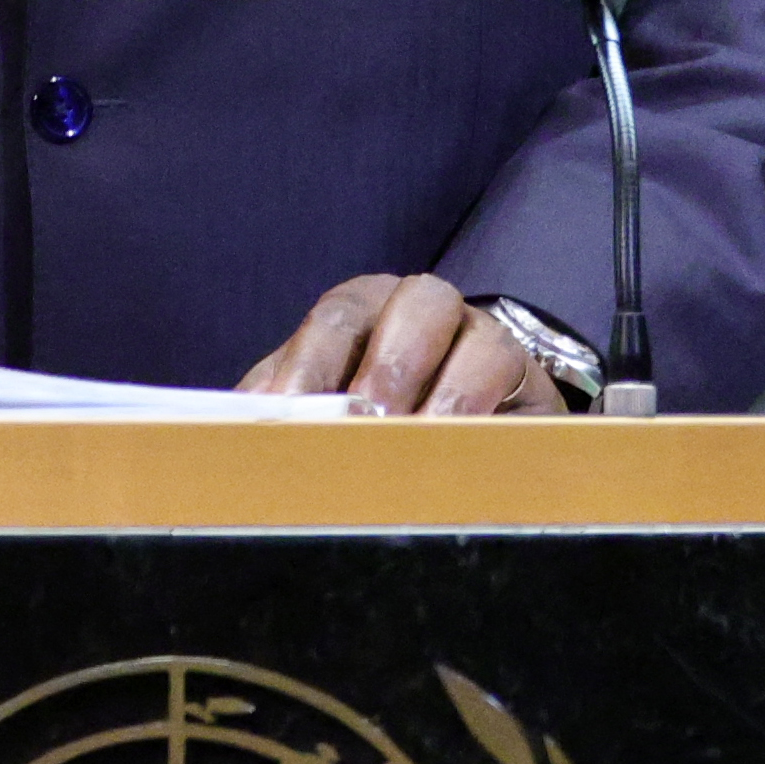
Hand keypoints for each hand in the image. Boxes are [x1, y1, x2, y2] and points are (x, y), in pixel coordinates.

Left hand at [235, 274, 562, 415]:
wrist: (458, 427)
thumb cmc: (366, 414)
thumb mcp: (315, 404)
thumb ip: (280, 407)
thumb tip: (234, 428)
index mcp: (365, 309)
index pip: (339, 316)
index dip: (313, 361)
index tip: (289, 412)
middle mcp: (429, 313)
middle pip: (421, 304)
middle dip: (391, 365)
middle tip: (366, 421)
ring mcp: (487, 345)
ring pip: (484, 342)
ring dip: (448, 396)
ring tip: (418, 444)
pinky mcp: (530, 391)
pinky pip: (523, 395)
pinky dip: (491, 425)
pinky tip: (461, 459)